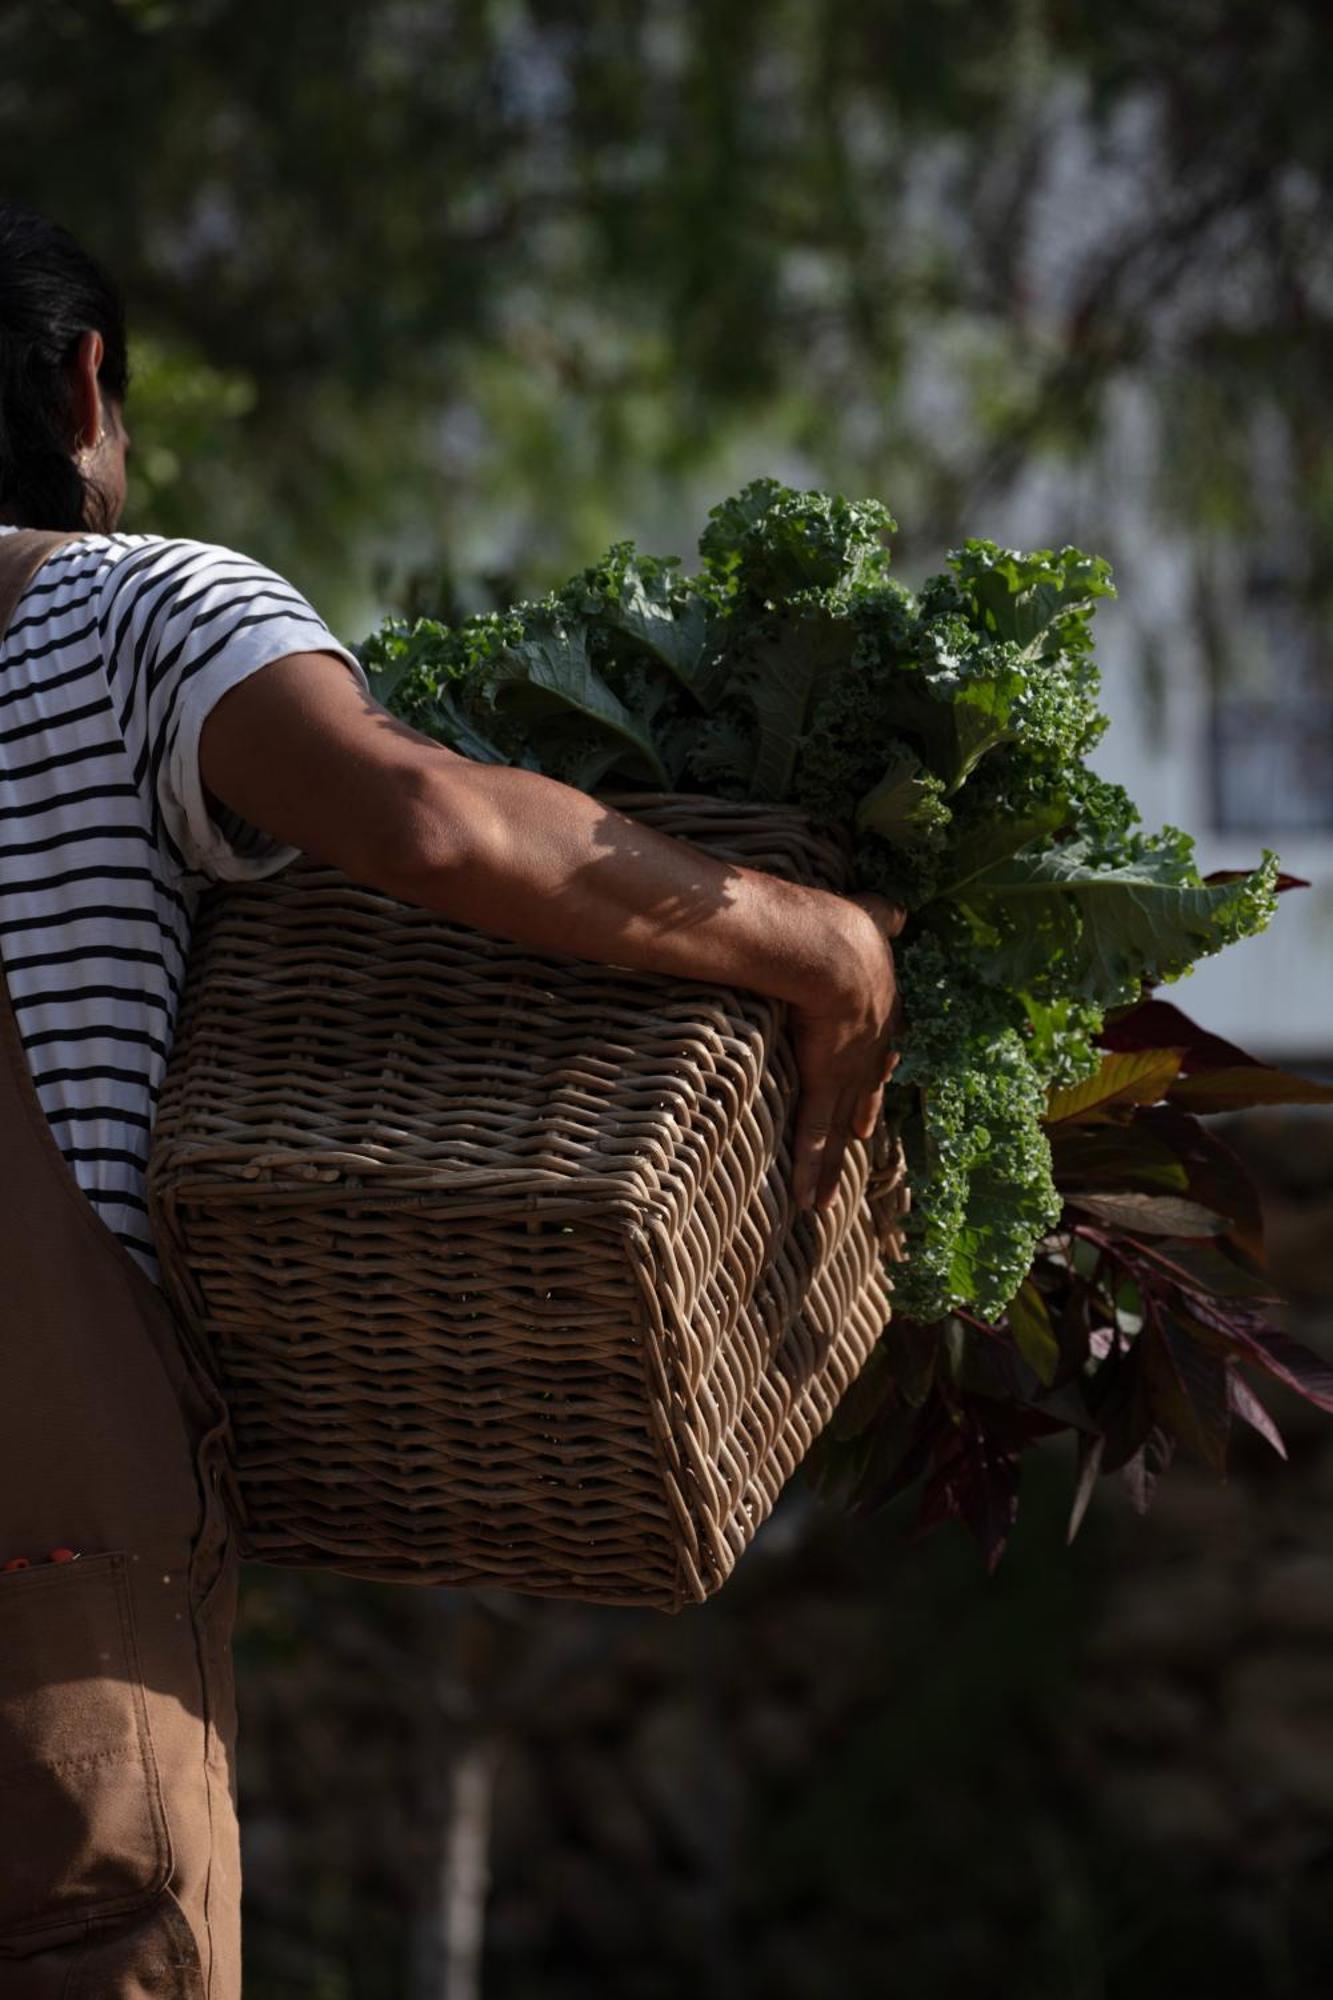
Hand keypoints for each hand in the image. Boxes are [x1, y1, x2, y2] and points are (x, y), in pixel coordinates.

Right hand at [785, 891, 906, 1212]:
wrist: (828, 951)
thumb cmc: (843, 927)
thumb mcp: (872, 916)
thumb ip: (884, 914)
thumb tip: (898, 908)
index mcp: (882, 1007)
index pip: (882, 1043)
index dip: (879, 1063)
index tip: (879, 1077)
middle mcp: (872, 1048)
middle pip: (867, 1090)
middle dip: (863, 1114)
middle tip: (864, 1137)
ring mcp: (849, 1072)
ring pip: (840, 1127)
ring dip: (834, 1165)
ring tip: (828, 1198)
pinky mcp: (824, 1085)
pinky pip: (816, 1136)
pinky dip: (813, 1169)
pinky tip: (810, 1200)